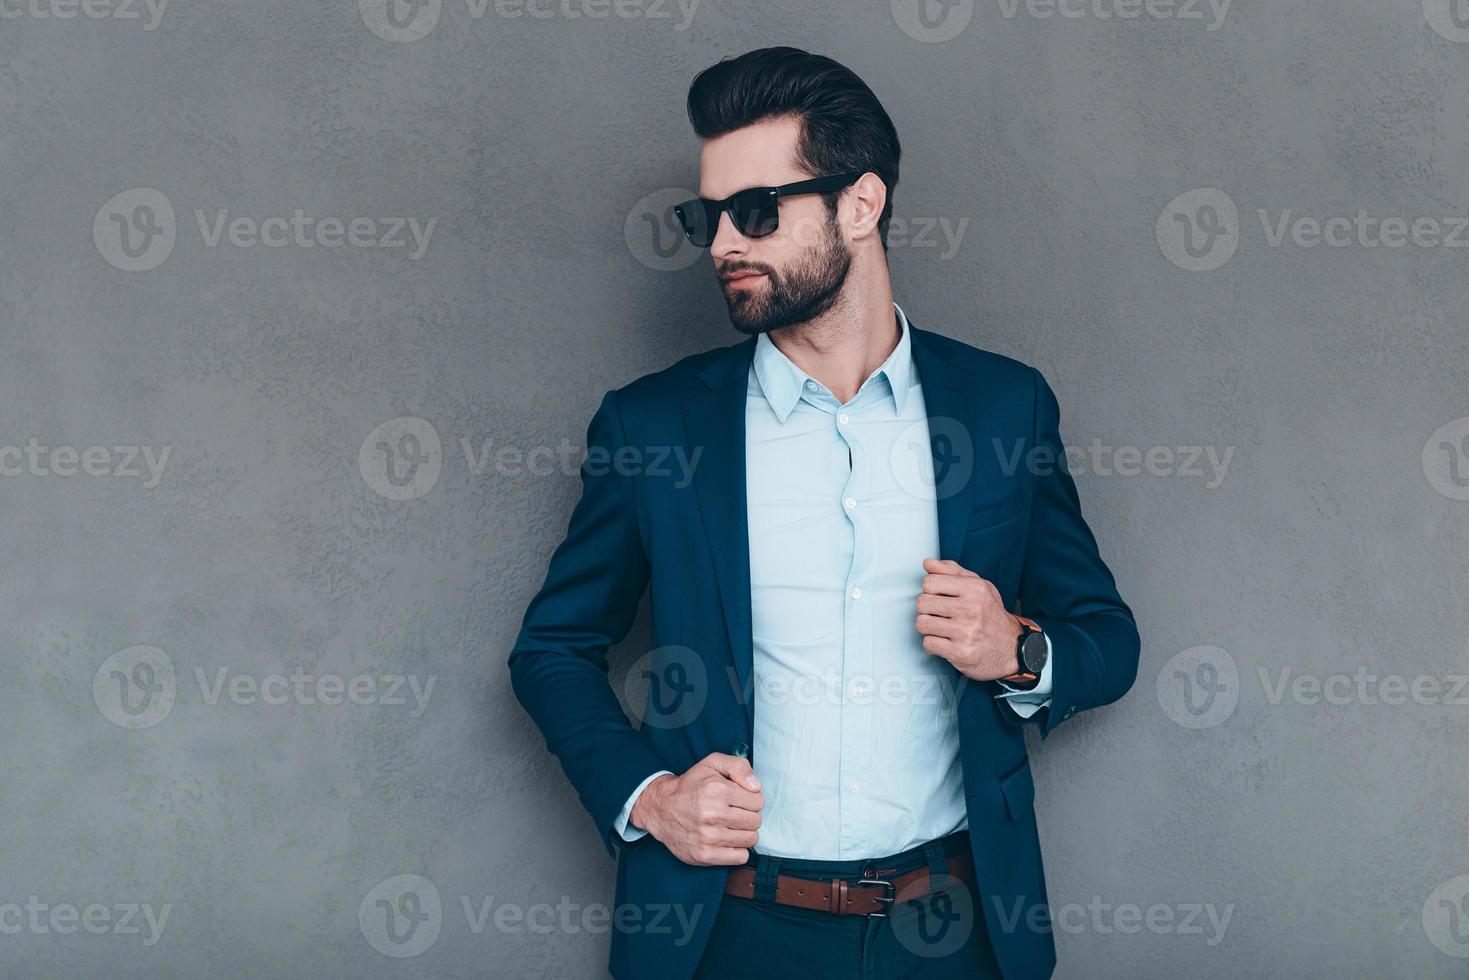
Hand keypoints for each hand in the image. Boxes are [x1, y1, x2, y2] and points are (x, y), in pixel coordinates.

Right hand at [629, 752, 763, 865]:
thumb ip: (739, 766)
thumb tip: (756, 787)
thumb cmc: (691, 786)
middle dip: (748, 816)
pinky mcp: (705, 855)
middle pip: (755, 821)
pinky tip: (726, 840)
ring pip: (750, 839)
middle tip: (733, 813)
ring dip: (743, 833)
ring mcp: (708, 837)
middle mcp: (712, 814)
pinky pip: (740, 857)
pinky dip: (737, 850)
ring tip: (729, 826)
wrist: (661, 809)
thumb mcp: (712, 763)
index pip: (758, 800)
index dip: (751, 799)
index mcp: (717, 790)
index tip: (739, 799)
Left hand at [915, 557, 1022, 681]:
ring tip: (941, 627)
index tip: (939, 596)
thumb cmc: (991, 615)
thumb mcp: (978, 586)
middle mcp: (971, 609)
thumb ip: (952, 571)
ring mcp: (966, 632)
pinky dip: (933, 644)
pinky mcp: (960, 652)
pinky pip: (928, 644)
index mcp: (975, 589)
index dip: (930, 590)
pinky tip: (944, 641)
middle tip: (939, 613)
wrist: (1011, 647)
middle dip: (927, 609)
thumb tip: (928, 563)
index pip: (930, 582)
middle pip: (922, 603)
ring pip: (922, 623)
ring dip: (928, 627)